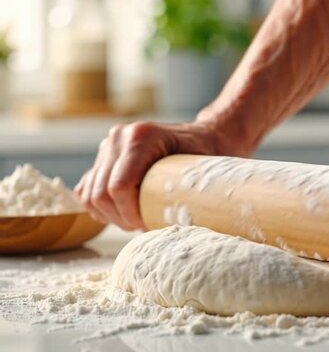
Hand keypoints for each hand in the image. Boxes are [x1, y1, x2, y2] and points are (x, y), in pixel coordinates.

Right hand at [75, 121, 251, 229]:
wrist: (206, 137)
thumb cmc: (207, 154)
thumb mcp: (201, 169)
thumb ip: (185, 190)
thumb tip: (172, 226)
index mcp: (141, 136)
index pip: (119, 187)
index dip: (129, 214)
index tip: (146, 225)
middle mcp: (119, 137)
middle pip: (100, 194)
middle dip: (120, 218)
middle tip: (143, 226)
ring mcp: (108, 146)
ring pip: (90, 194)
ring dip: (110, 215)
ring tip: (135, 219)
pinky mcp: (103, 157)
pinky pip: (86, 190)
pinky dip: (100, 207)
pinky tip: (122, 212)